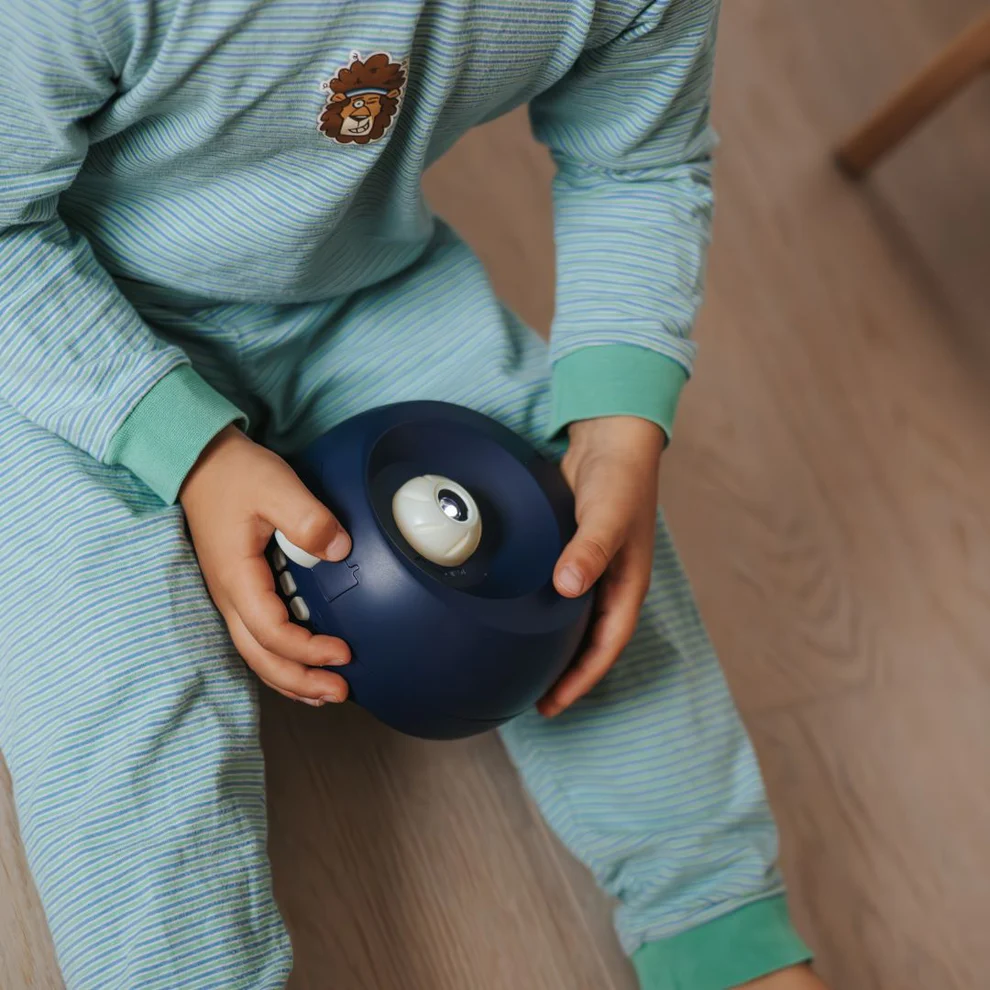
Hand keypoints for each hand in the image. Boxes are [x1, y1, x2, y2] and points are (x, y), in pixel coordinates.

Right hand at [180, 426, 352, 706]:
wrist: (201, 462)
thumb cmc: (236, 474)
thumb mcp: (277, 486)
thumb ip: (308, 519)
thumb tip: (339, 551)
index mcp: (237, 577)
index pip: (271, 631)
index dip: (307, 650)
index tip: (343, 652)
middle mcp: (228, 595)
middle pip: (260, 656)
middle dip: (300, 681)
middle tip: (340, 692)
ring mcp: (231, 595)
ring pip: (256, 652)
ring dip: (290, 677)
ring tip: (325, 693)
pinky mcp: (239, 588)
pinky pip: (257, 635)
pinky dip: (281, 657)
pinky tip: (304, 663)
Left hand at [539, 416, 661, 716]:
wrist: (610, 435)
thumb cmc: (620, 476)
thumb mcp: (607, 515)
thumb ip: (590, 549)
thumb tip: (569, 587)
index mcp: (626, 584)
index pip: (605, 646)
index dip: (581, 678)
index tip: (553, 704)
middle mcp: (608, 582)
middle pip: (588, 641)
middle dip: (566, 673)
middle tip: (532, 698)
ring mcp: (589, 568)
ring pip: (571, 619)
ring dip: (552, 645)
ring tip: (521, 666)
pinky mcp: (569, 550)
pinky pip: (555, 592)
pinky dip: (541, 611)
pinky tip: (514, 614)